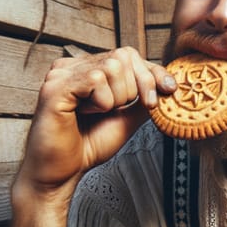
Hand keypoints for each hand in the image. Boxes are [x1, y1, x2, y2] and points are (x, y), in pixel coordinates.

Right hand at [18, 46, 175, 195]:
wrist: (64, 171)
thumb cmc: (89, 145)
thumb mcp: (126, 119)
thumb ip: (143, 100)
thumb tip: (167, 86)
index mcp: (89, 69)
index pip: (128, 55)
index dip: (152, 72)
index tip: (170, 88)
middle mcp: (74, 66)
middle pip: (124, 56)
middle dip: (134, 88)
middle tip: (116, 111)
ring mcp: (63, 73)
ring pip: (112, 67)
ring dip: (115, 98)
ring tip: (96, 113)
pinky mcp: (56, 86)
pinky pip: (95, 80)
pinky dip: (100, 102)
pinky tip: (84, 113)